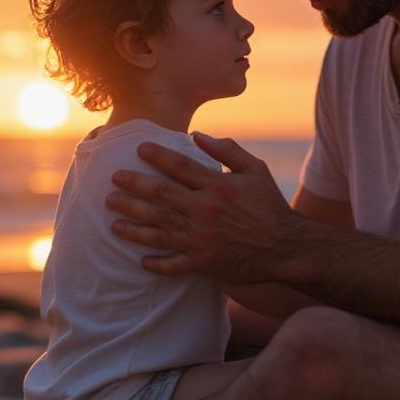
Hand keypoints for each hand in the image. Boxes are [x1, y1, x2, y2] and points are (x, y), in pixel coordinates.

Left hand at [106, 133, 300, 281]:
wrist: (287, 247)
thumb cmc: (271, 206)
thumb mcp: (256, 170)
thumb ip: (228, 151)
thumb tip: (198, 135)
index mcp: (217, 186)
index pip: (178, 166)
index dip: (156, 156)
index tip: (138, 150)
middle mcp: (204, 211)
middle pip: (160, 196)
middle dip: (133, 187)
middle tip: (113, 181)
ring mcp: (201, 239)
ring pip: (158, 229)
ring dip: (133, 224)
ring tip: (112, 219)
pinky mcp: (204, 263)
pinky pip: (173, 265)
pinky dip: (156, 264)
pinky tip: (140, 260)